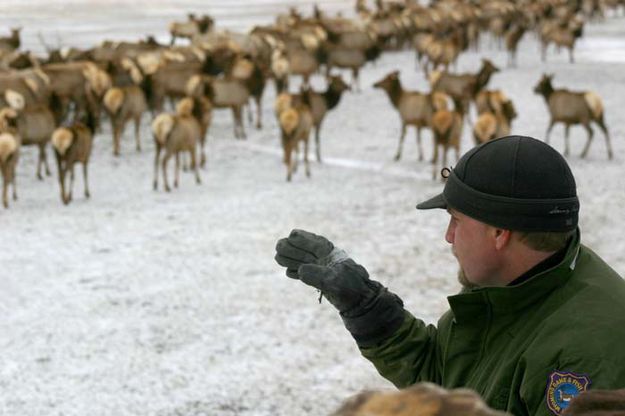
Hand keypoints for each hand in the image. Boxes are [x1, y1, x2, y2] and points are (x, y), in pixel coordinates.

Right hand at [275, 229, 405, 345]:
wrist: (360, 304)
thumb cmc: (350, 289)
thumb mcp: (334, 281)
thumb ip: (317, 275)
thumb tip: (301, 270)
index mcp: (332, 255)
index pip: (316, 243)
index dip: (304, 238)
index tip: (291, 235)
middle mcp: (327, 261)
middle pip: (307, 251)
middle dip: (292, 248)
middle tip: (278, 245)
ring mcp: (324, 271)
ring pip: (304, 262)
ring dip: (291, 259)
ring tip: (277, 257)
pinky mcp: (323, 282)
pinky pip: (307, 274)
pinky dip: (298, 273)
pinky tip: (289, 273)